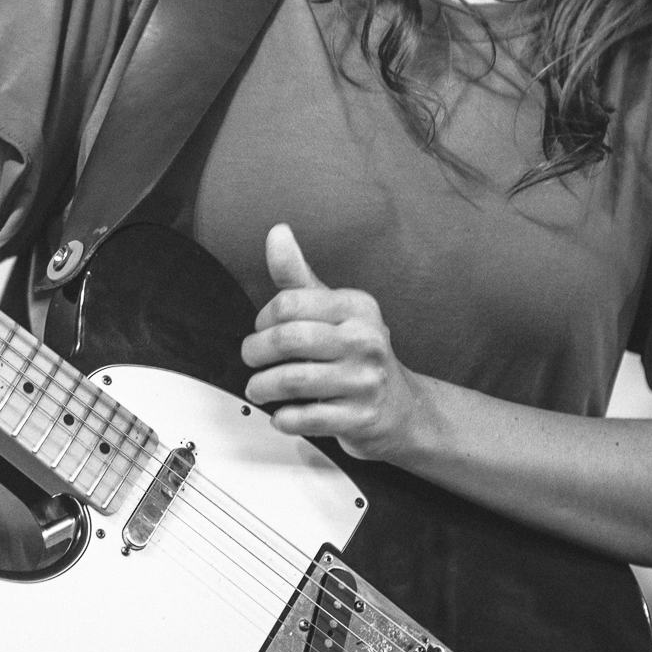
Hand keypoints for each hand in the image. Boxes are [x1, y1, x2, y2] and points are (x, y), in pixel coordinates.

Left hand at [241, 224, 422, 462]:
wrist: (399, 407)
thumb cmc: (358, 353)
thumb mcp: (332, 308)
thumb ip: (297, 275)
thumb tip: (277, 233)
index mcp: (357, 307)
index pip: (290, 303)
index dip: (263, 318)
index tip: (262, 328)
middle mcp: (365, 340)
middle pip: (287, 340)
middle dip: (255, 352)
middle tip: (252, 358)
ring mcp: (365, 381)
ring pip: (292, 380)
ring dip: (262, 386)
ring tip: (259, 388)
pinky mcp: (360, 417)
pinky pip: (307, 417)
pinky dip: (284, 418)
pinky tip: (282, 413)